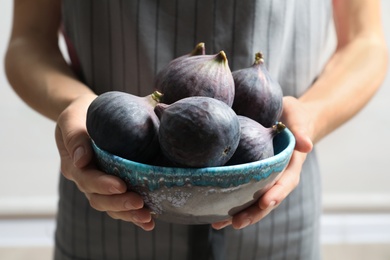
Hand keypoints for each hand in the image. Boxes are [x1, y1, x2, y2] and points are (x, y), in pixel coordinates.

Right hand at [55, 94, 154, 230]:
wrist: (87, 115)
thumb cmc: (81, 114)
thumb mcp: (72, 119)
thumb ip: (75, 137)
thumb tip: (82, 159)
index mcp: (75, 165)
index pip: (87, 179)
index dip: (103, 185)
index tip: (120, 186)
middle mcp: (86, 179)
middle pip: (99, 199)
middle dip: (119, 204)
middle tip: (139, 203)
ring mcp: (100, 185)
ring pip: (111, 206)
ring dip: (129, 214)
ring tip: (147, 218)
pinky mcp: (114, 186)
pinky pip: (121, 204)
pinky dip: (134, 214)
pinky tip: (150, 221)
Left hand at [212, 96, 313, 229]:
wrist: (285, 117)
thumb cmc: (293, 116)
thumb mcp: (299, 117)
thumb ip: (301, 129)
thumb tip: (306, 145)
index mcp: (291, 164)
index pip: (286, 182)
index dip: (277, 193)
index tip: (266, 203)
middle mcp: (277, 175)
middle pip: (267, 199)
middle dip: (253, 213)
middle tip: (236, 222)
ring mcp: (264, 177)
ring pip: (253, 200)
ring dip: (238, 213)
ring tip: (218, 224)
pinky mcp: (251, 174)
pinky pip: (241, 190)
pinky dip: (229, 200)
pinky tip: (212, 211)